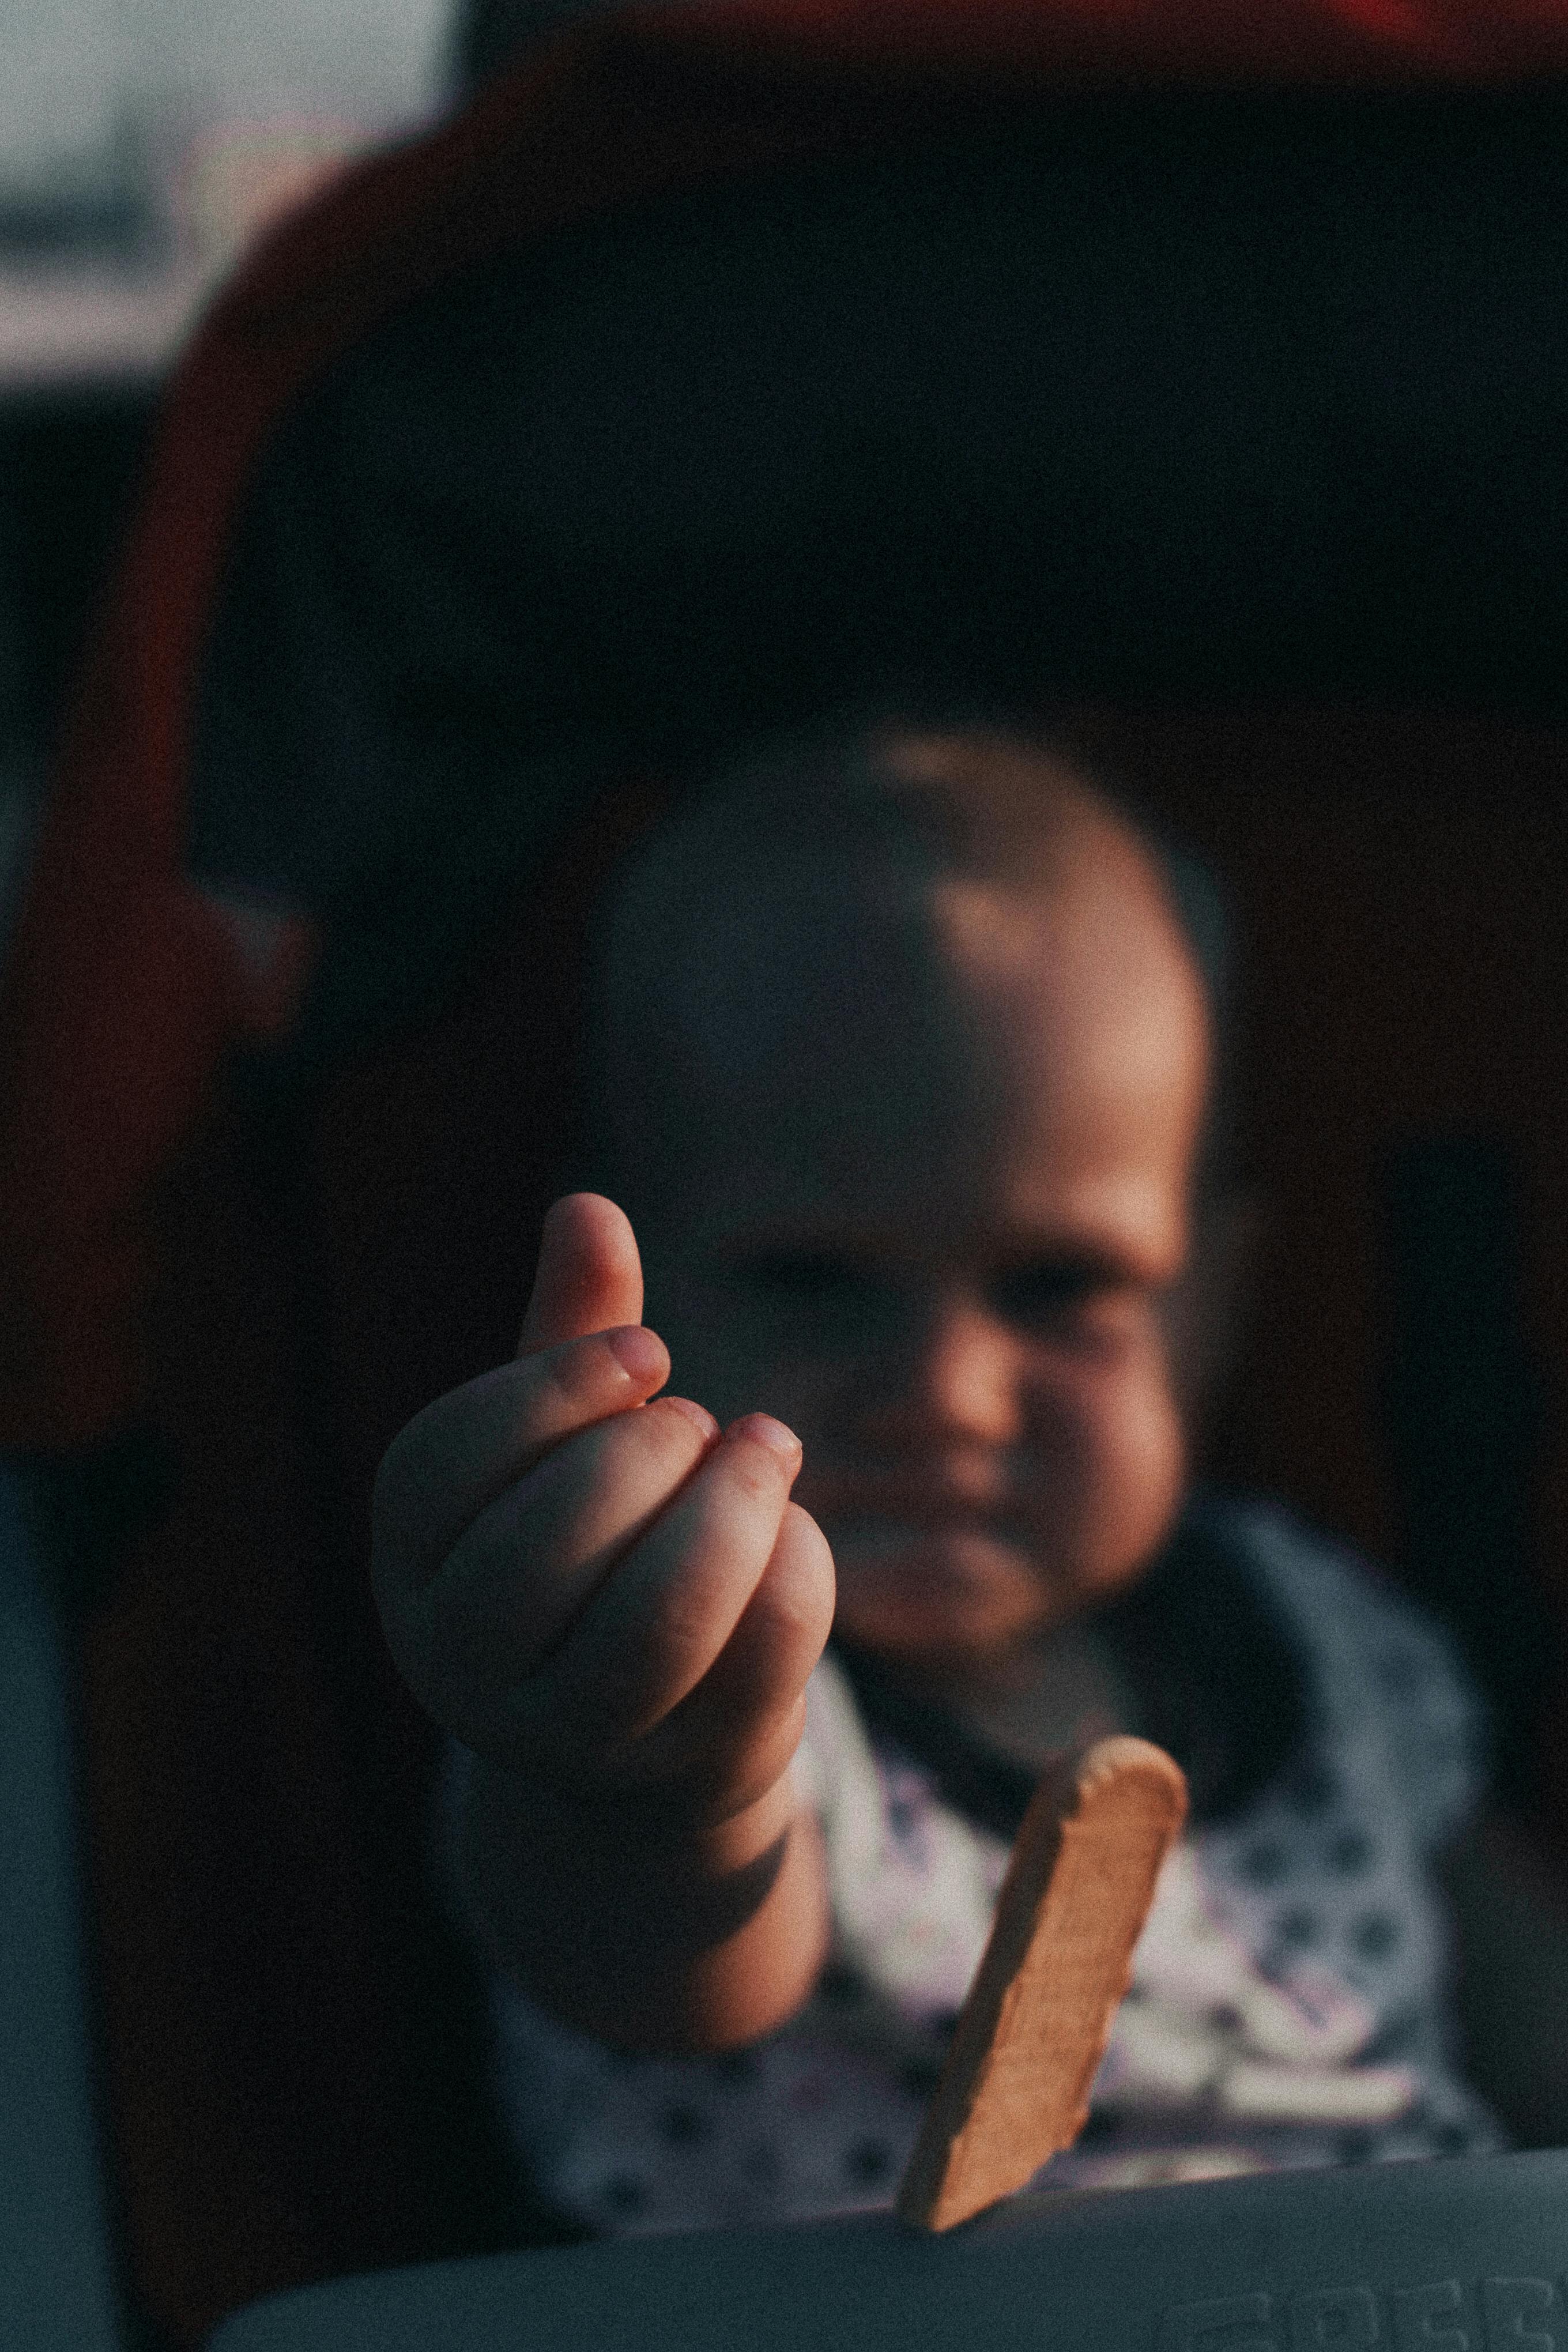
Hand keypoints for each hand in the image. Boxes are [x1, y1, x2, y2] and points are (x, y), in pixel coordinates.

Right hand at [371, 1193, 835, 1826]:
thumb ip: (571, 1330)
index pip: (444, 1462)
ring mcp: (569, 1737)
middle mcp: (459, 1662)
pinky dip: (794, 1568)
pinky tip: (792, 1530)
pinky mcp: (682, 1769)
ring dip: (733, 1507)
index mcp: (409, 1562)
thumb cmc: (595, 1546)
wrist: (646, 1732)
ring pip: (659, 1617)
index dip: (555, 1387)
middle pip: (549, 1538)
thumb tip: (587, 1203)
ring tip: (765, 1448)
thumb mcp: (567, 1442)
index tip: (652, 1350)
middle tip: (703, 1422)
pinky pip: (757, 1657)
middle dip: (654, 1450)